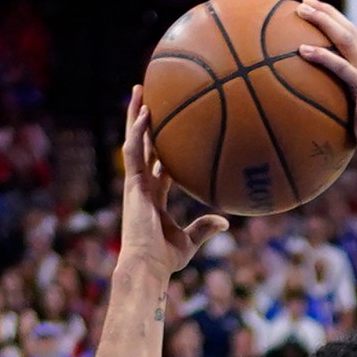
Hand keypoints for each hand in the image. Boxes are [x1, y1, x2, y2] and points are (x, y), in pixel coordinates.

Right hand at [118, 87, 228, 278]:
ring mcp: (135, 182)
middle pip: (142, 146)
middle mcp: (142, 184)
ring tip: (140, 90)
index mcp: (153, 195)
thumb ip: (204, 227)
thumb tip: (225, 222)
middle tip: (148, 97)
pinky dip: (137, 131)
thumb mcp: (189, 241)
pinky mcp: (132, 184)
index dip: (160, 147)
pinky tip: (145, 112)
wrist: (148, 266)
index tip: (168, 129)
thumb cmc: (165, 260)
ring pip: (133, 141)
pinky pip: (133, 151)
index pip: (157, 164)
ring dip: (135, 115)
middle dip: (144, 122)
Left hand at [294, 0, 356, 163]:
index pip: (352, 38)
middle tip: (304, 2)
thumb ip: (343, 106)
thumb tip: (319, 109)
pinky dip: (321, 56)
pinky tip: (301, 50)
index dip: (335, 22)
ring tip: (300, 11)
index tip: (315, 12)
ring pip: (345, 39)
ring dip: (322, 22)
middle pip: (348, 30)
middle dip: (326, 12)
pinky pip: (341, 68)